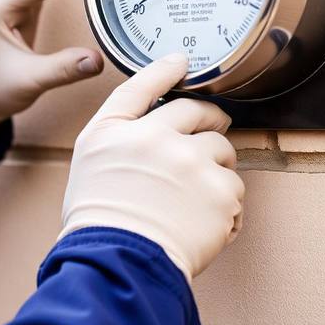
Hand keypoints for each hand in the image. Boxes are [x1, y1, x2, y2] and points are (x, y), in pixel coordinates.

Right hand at [59, 52, 242, 280]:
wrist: (119, 262)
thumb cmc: (98, 222)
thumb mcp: (90, 164)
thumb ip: (119, 134)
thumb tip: (153, 122)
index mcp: (117, 130)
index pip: (142, 85)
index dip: (165, 70)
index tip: (182, 62)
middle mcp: (155, 137)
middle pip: (197, 112)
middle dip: (208, 120)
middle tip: (211, 133)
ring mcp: (192, 162)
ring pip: (222, 150)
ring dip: (216, 167)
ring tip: (196, 198)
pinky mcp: (221, 191)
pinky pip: (234, 188)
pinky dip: (225, 206)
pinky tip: (202, 223)